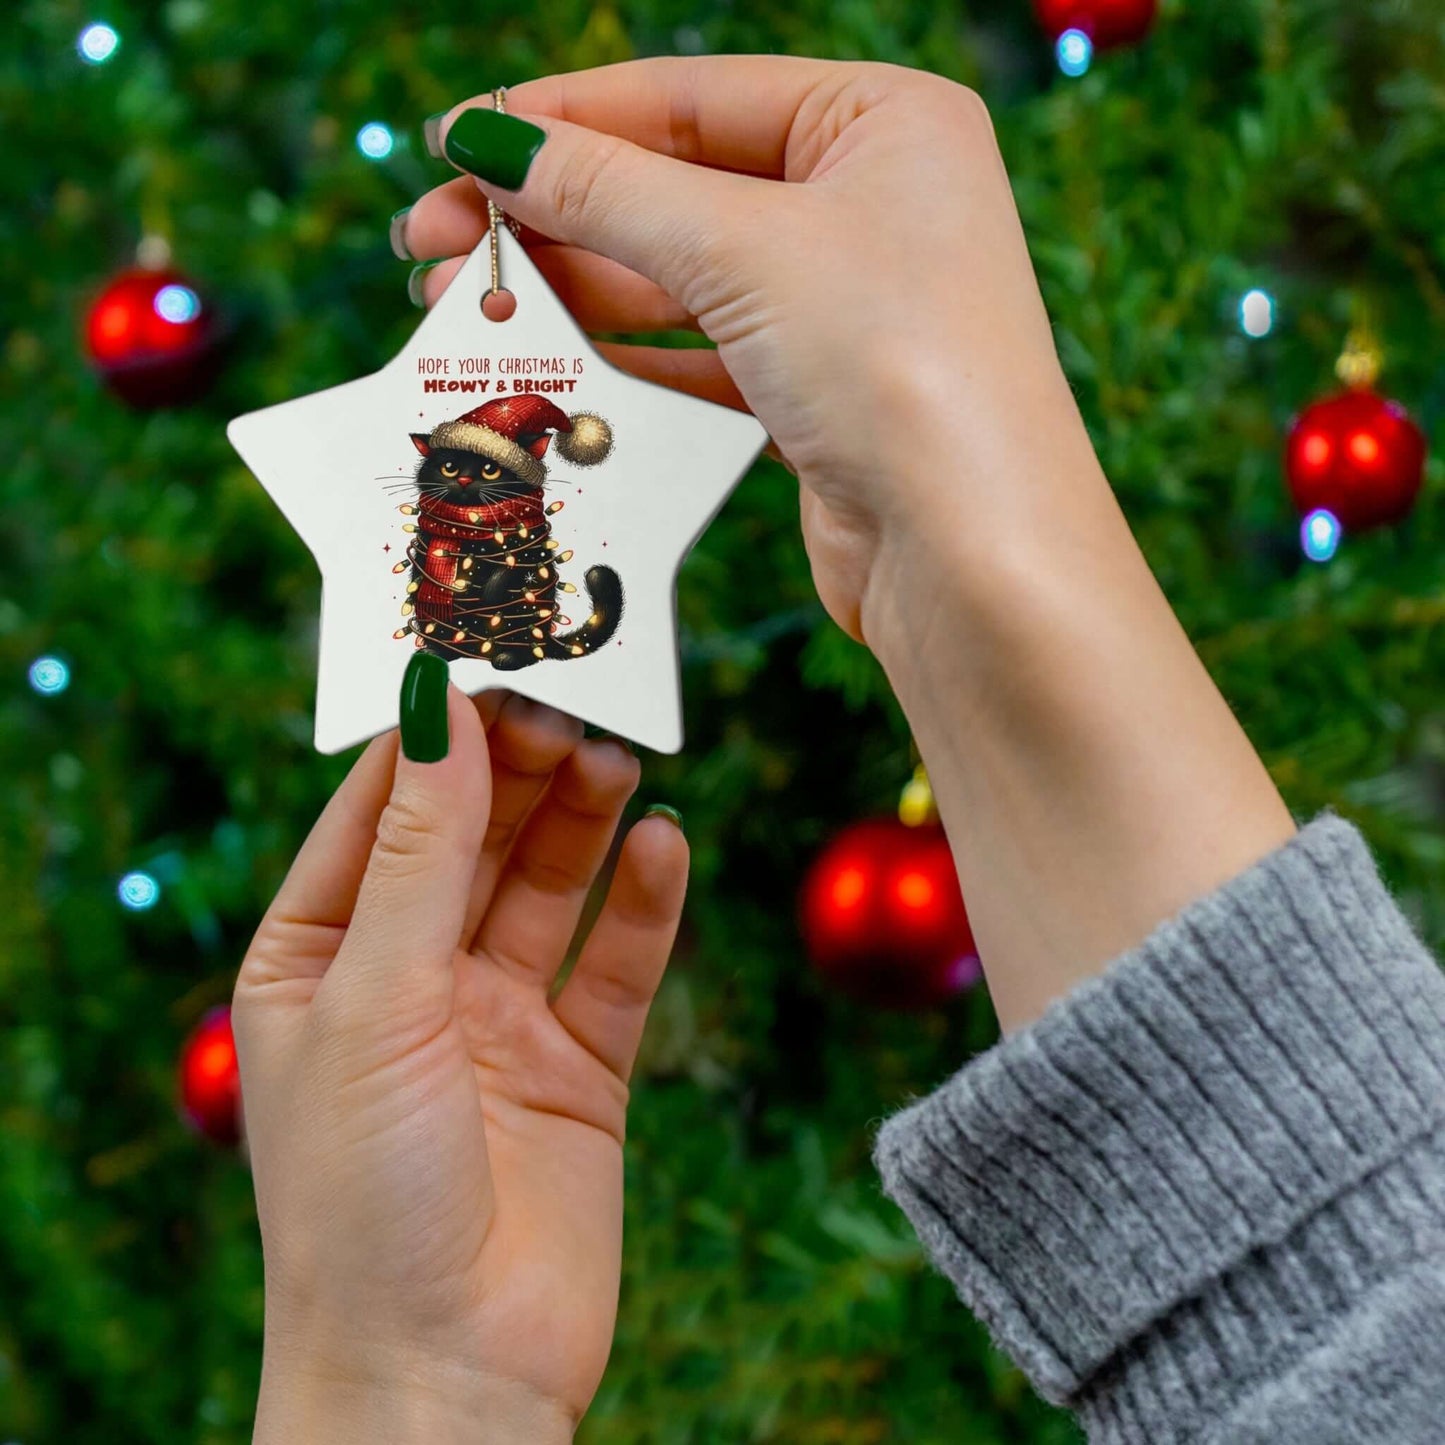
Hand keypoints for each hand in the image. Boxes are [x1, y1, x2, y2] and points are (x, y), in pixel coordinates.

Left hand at [234, 690, 687, 1441]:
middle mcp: (408, 980)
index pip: (378, 812)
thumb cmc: (362, 1199)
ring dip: (582, 819)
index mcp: (318, 959)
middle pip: (473, 837)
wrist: (446, 1378)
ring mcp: (497, 1022)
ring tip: (618, 757)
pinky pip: (617, 963)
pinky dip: (644, 902)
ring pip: (549, 885)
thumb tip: (437, 707)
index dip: (432, 735)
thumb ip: (419, 852)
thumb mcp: (374, 1000)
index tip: (486, 655)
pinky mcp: (579, 1067)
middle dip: (518, 769)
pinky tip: (666, 845)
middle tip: (572, 702)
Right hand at [401, 56, 1094, 641]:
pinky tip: (548, 364)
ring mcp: (845, 303)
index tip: (455, 142)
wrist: (971, 556)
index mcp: (882, 121)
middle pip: (674, 187)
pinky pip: (700, 356)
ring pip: (679, 278)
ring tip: (465, 304)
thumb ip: (609, 190)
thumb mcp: (743, 249)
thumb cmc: (898, 368)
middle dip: (550, 215)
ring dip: (572, 292)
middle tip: (431, 240)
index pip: (688, 97)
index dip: (562, 119)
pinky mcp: (820, 393)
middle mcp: (870, 202)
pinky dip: (624, 360)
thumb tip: (490, 141)